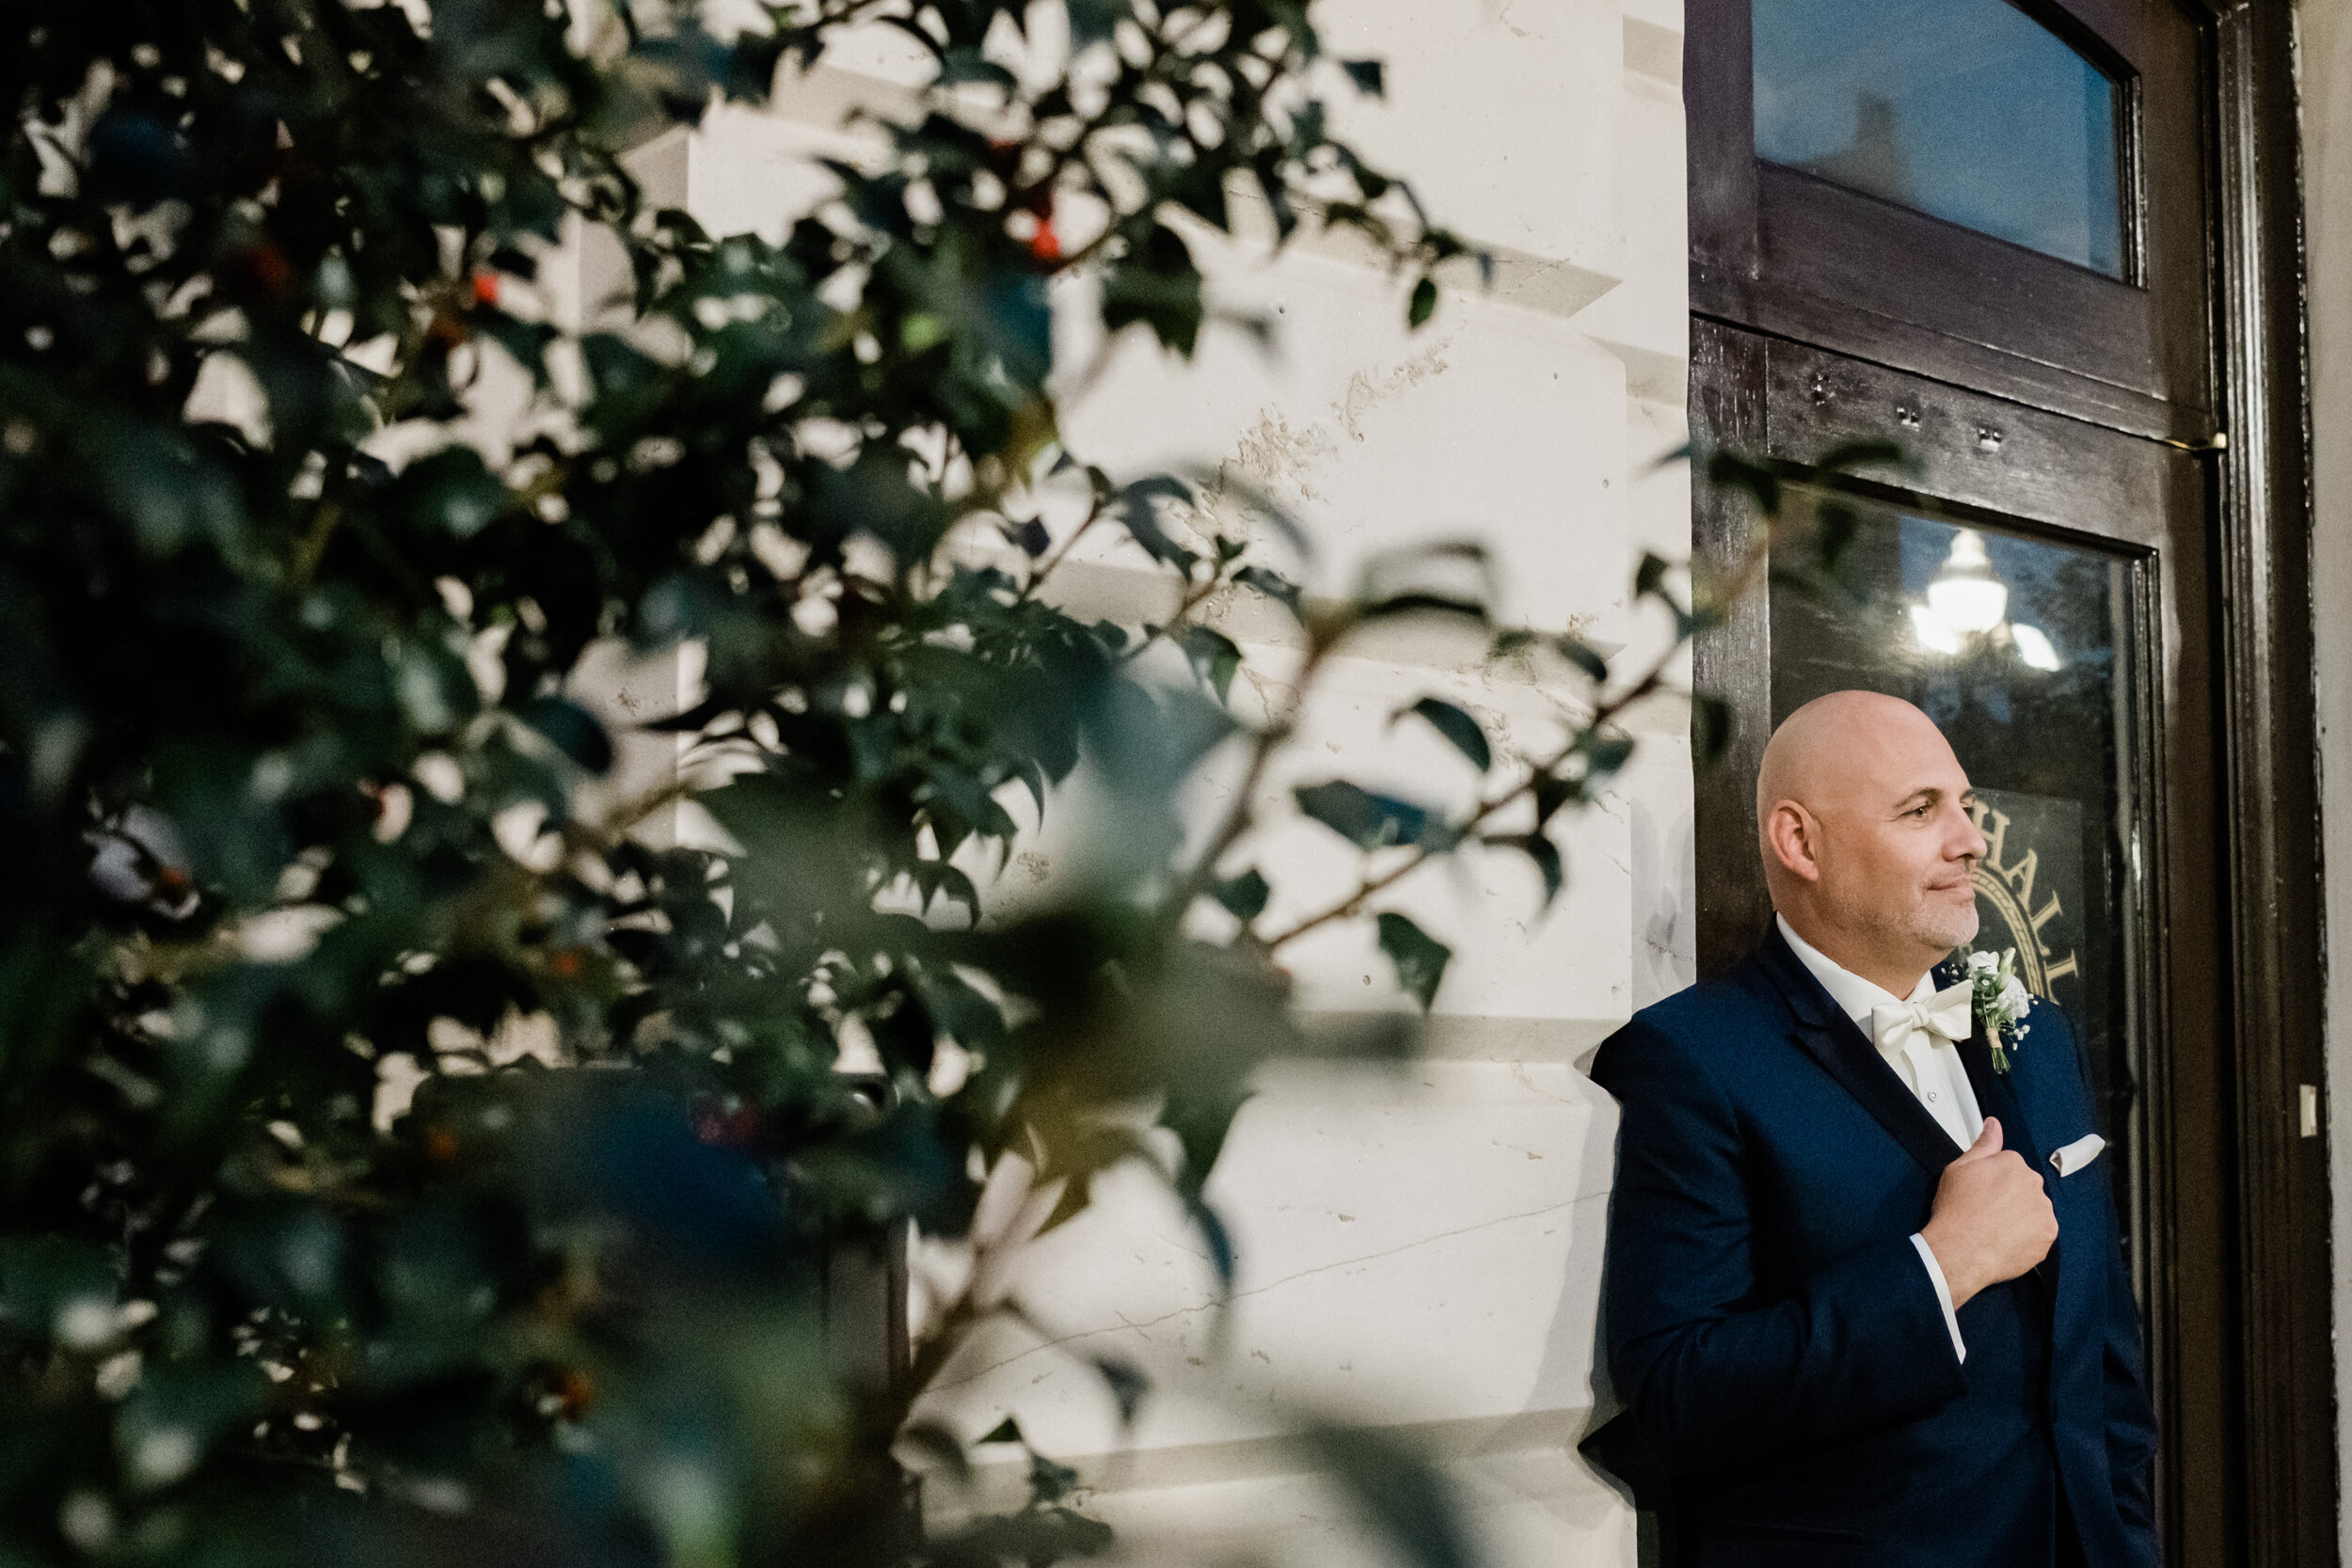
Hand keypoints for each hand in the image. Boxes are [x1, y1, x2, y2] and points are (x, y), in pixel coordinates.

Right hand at [1919, 1118, 2056, 1308]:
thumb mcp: (1959, 1169)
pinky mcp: (2047, 1235)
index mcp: (2013, 1163)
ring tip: (1996, 1227)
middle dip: (2010, 1197)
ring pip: (2034, 1209)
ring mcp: (2043, 1210)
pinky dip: (2028, 1236)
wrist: (1960, 1251)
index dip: (1994, 1181)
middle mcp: (2033, 1183)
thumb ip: (1983, 1144)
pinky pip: (2041, 1232)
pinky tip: (2006, 1239)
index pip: (2011, 1166)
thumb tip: (1993, 1124)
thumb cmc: (1956, 1211)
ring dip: (2021, 1216)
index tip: (1983, 1192)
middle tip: (1987, 1210)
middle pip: (2025, 1187)